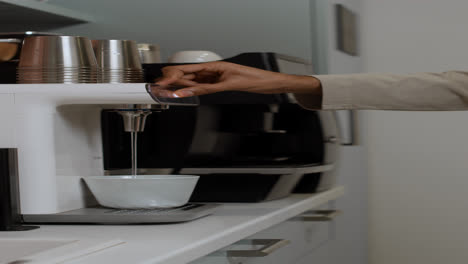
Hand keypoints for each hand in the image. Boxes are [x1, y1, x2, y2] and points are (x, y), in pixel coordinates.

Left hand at [155, 61, 321, 97]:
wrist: (267, 81)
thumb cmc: (252, 80)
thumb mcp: (229, 81)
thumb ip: (214, 82)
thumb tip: (199, 85)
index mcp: (214, 69)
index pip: (190, 72)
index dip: (174, 76)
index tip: (162, 81)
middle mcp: (214, 71)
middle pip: (189, 74)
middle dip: (171, 80)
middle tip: (157, 85)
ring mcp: (219, 75)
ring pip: (194, 79)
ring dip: (177, 83)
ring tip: (163, 87)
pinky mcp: (225, 81)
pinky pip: (205, 86)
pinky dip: (192, 89)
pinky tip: (182, 92)